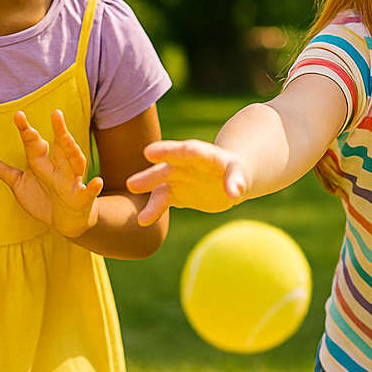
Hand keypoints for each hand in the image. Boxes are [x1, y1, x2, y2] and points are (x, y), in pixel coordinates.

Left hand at [0, 110, 103, 238]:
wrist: (64, 221)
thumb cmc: (43, 197)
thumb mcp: (20, 184)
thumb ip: (4, 171)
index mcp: (42, 162)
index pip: (34, 143)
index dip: (26, 130)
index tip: (18, 115)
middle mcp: (59, 167)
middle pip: (60, 146)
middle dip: (59, 130)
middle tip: (56, 113)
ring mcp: (72, 182)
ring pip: (76, 163)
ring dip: (74, 150)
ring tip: (69, 138)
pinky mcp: (82, 199)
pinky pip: (89, 192)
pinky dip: (93, 187)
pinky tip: (96, 182)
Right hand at [126, 139, 249, 225]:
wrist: (227, 180)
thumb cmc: (235, 173)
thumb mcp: (239, 175)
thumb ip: (236, 182)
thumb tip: (235, 193)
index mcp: (203, 155)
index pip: (187, 151)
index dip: (169, 151)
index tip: (149, 153)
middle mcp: (185, 164)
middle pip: (168, 165)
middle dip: (152, 171)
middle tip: (135, 176)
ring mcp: (177, 178)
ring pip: (160, 183)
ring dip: (147, 186)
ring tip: (131, 188)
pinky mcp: (175, 194)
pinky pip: (162, 201)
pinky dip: (153, 210)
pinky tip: (143, 220)